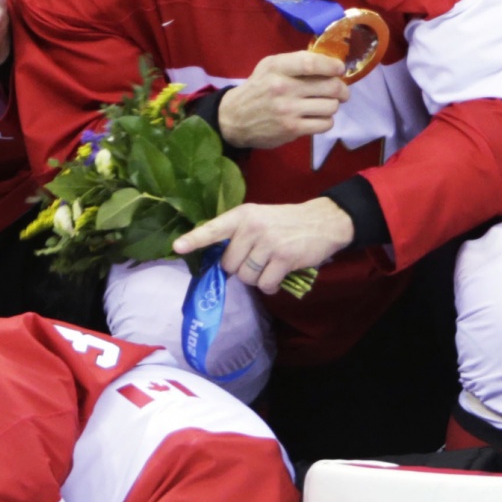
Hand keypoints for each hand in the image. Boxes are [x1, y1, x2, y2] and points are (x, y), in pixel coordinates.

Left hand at [173, 196, 354, 293]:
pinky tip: (279, 275)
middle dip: (241, 268)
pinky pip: (264, 284)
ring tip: (271, 265)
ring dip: (257, 278)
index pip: (214, 228)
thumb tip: (221, 264)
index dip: (194, 239)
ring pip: (246, 277)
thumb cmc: (287, 223)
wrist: (324, 221)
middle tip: (259, 259)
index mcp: (243, 215)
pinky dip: (271, 286)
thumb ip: (240, 235)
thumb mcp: (260, 218)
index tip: (177, 247)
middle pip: (229, 265)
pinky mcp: (283, 258)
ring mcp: (267, 242)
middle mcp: (252, 227)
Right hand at [218, 51, 348, 148]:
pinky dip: (326, 121)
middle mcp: (283, 87)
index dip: (331, 66)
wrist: (235, 118)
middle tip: (341, 91)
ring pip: (330, 106)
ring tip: (325, 105)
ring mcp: (288, 110)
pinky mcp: (292, 129)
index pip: (311, 63)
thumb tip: (329, 64)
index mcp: (277, 67)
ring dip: (333, 106)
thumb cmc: (258, 88)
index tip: (340, 69)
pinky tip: (318, 117)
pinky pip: (324, 124)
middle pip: (329, 86)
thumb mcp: (269, 67)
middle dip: (342, 89)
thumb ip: (295, 62)